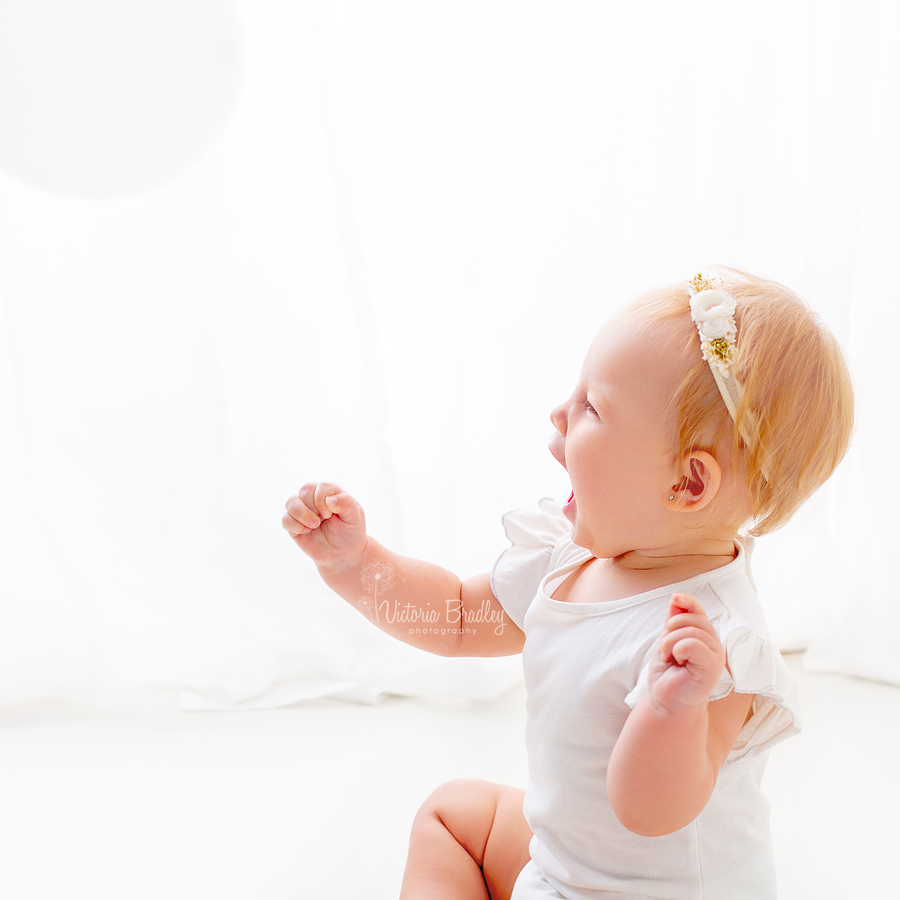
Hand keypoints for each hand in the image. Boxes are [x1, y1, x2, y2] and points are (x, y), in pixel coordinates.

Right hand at [282, 482, 367, 570]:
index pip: (321, 487)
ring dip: (302, 515)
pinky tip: (307, 532)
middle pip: (305, 490)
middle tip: (324, 519)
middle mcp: (314, 498)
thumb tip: (330, 499)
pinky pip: (285, 520)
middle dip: (314, 507)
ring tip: (314, 526)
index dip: (323, 499)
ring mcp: (303, 511)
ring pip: (291, 502)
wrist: (343, 554)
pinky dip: (295, 526)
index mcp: (330, 492)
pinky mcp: (294, 525)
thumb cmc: (350, 532)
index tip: (330, 514)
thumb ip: (346, 503)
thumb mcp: (355, 516)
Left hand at [645, 593, 725, 716]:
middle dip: (671, 629)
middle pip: (693, 618)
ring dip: (670, 643)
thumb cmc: (667, 675)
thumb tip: (676, 597)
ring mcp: (716, 655)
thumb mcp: (667, 641)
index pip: (698, 609)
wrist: (665, 701)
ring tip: (669, 658)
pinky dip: (678, 649)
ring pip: (691, 631)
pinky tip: (677, 662)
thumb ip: (674, 621)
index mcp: (704, 636)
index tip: (674, 599)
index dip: (687, 600)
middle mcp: (714, 644)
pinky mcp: (713, 667)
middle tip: (666, 650)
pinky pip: (693, 644)